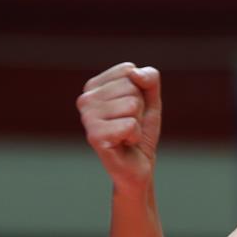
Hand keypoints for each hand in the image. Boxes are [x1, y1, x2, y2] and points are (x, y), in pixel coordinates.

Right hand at [76, 62, 161, 191]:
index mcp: (94, 86)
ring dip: (138, 123)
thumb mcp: (151, 100)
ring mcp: (87, 118)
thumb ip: (149, 78)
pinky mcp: (94, 136)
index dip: (141, 91)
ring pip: (132, 104)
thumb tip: (135, 74)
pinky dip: (135, 136)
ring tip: (127, 134)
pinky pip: (130, 124)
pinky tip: (125, 143)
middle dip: (140, 108)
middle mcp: (85, 99)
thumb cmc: (141, 131)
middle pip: (131, 87)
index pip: (128, 70)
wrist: (138, 166)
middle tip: (130, 124)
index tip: (132, 109)